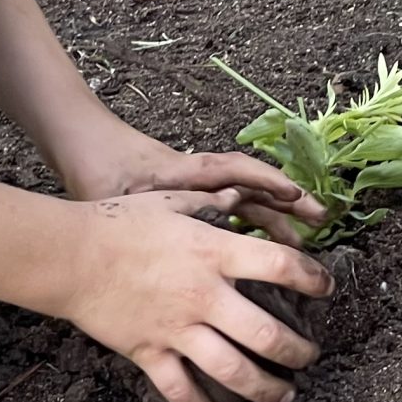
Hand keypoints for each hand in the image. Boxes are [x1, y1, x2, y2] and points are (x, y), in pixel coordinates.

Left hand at [55, 121, 325, 245]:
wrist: (80, 150)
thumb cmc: (100, 169)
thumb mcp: (126, 195)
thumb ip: (169, 204)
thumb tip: (222, 207)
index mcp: (187, 172)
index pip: (236, 170)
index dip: (268, 181)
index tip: (295, 196)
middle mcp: (198, 180)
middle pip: (251, 187)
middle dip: (288, 202)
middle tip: (320, 220)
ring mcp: (195, 190)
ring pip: (245, 203)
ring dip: (274, 219)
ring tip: (302, 244)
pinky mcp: (188, 202)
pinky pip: (228, 214)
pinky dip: (249, 227)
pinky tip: (262, 251)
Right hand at [66, 186, 334, 401]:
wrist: (69, 255)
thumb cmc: (118, 223)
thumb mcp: (171, 201)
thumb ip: (209, 203)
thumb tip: (237, 197)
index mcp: (213, 253)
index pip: (281, 266)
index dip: (313, 279)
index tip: (326, 288)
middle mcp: (203, 295)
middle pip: (266, 334)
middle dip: (298, 351)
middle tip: (310, 356)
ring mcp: (177, 329)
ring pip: (233, 371)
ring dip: (267, 389)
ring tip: (285, 395)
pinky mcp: (149, 353)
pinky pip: (181, 391)